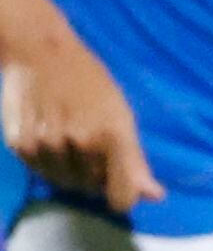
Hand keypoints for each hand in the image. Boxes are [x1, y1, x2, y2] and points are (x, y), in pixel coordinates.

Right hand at [2, 25, 155, 210]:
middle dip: (96, 177)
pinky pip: (41, 173)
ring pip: (66, 184)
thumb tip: (154, 197)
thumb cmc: (90, 83)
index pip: (121, 197)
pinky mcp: (20, 145)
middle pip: (92, 190)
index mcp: (111, 137)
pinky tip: (50, 141)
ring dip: (71, 172)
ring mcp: (46, 145)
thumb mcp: (122, 116)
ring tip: (70, 142)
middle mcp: (78, 143)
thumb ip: (136, 161)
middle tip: (92, 148)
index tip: (120, 187)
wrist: (40, 53)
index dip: (123, 197)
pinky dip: (48, 164)